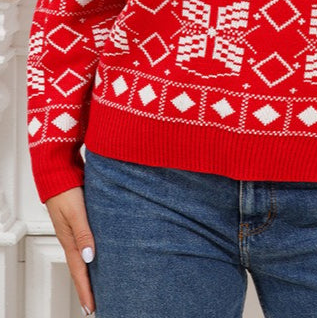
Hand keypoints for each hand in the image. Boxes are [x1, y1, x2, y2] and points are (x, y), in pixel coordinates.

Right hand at [46, 186, 95, 315]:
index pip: (79, 271)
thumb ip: (84, 232)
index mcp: (69, 240)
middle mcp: (72, 238)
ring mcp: (75, 230)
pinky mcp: (80, 221)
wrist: (59, 171)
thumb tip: (90, 257)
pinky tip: (98, 256)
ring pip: (83, 257)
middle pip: (80, 268)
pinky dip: (91, 256)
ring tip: (97, 286)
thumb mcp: (76, 211)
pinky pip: (86, 244)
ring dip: (89, 273)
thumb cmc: (66, 189)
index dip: (85, 290)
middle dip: (87, 287)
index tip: (91, 308)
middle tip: (94, 304)